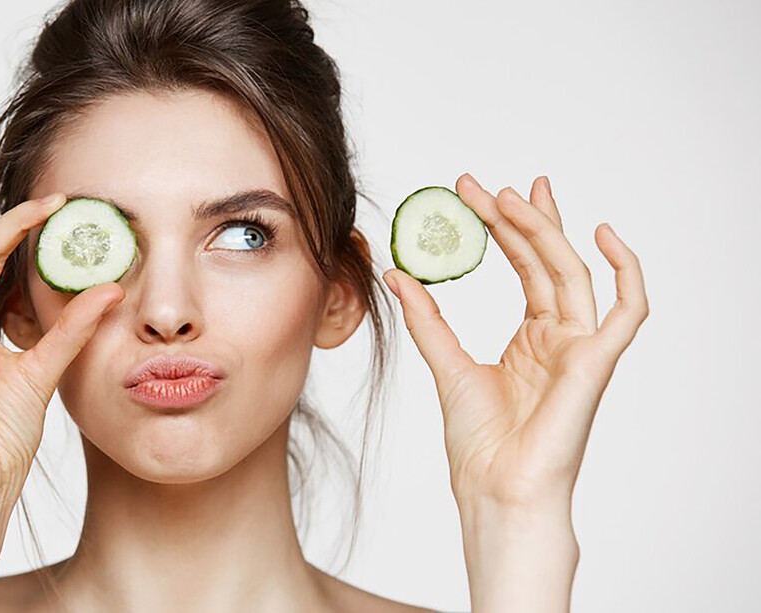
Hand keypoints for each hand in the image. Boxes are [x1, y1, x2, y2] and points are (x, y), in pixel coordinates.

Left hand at [383, 173, 648, 510]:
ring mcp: (581, 348)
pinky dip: (626, 270)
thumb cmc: (479, 444)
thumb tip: (398, 273)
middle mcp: (560, 338)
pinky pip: (629, 309)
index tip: (472, 194)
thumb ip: (428, 318)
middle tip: (485, 185)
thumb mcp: (445, 366)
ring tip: (513, 197)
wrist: (494, 489)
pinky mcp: (596, 362)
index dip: (503, 229)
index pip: (524, 268)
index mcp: (532, 340)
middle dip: (521, 218)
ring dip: (547, 231)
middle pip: (548, 262)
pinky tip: (602, 234)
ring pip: (573, 273)